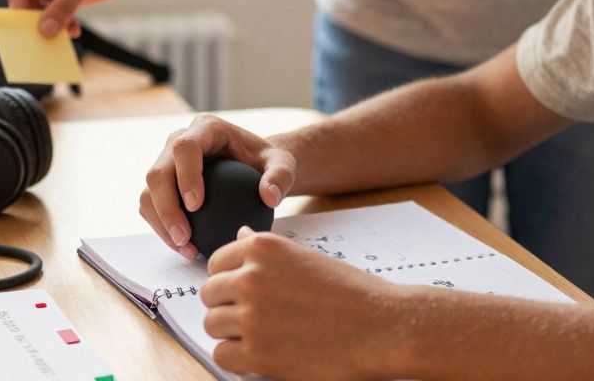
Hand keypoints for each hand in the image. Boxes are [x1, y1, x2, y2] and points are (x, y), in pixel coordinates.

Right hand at [6, 0, 136, 37]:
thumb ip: (64, 7)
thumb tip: (45, 31)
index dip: (22, 15)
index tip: (30, 35)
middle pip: (28, 4)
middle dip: (38, 22)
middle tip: (47, 41)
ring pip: (42, 10)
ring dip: (53, 25)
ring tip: (65, 36)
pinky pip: (57, 12)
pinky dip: (63, 23)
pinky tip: (74, 30)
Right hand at [139, 114, 296, 259]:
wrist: (253, 168)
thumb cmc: (266, 163)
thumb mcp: (283, 165)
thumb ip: (280, 176)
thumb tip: (269, 196)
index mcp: (205, 128)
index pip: (185, 148)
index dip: (185, 175)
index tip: (196, 206)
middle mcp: (178, 142)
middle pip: (158, 172)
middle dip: (166, 207)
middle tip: (186, 238)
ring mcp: (166, 162)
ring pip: (148, 193)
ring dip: (161, 224)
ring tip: (186, 248)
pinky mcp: (162, 185)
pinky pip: (152, 208)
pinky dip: (163, 230)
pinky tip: (186, 248)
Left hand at [202, 227, 406, 379]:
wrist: (383, 327)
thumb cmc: (351, 292)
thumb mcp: (306, 258)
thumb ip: (268, 252)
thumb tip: (240, 235)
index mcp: (263, 249)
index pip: (216, 262)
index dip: (230, 279)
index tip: (247, 291)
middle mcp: (251, 278)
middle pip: (209, 294)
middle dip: (228, 306)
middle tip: (257, 316)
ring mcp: (252, 317)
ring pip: (212, 325)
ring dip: (232, 333)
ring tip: (264, 334)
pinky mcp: (257, 354)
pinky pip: (222, 355)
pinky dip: (238, 358)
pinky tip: (264, 352)